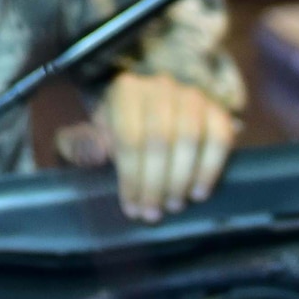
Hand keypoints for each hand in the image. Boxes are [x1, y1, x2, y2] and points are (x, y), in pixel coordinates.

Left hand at [54, 71, 233, 220]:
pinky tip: (198, 193)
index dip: (131, 176)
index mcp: (125, 90)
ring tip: (173, 205)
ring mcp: (192, 95)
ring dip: (181, 179)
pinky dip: (210, 169)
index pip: (129, 136)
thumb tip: (93, 153)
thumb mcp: (92, 135)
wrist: (152, 112)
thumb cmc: (118, 130)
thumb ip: (78, 144)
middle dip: (155, 183)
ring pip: (189, 139)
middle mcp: (160, 85)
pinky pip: (220, 139)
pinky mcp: (217, 109)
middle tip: (152, 212)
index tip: (132, 207)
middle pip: (159, 139)